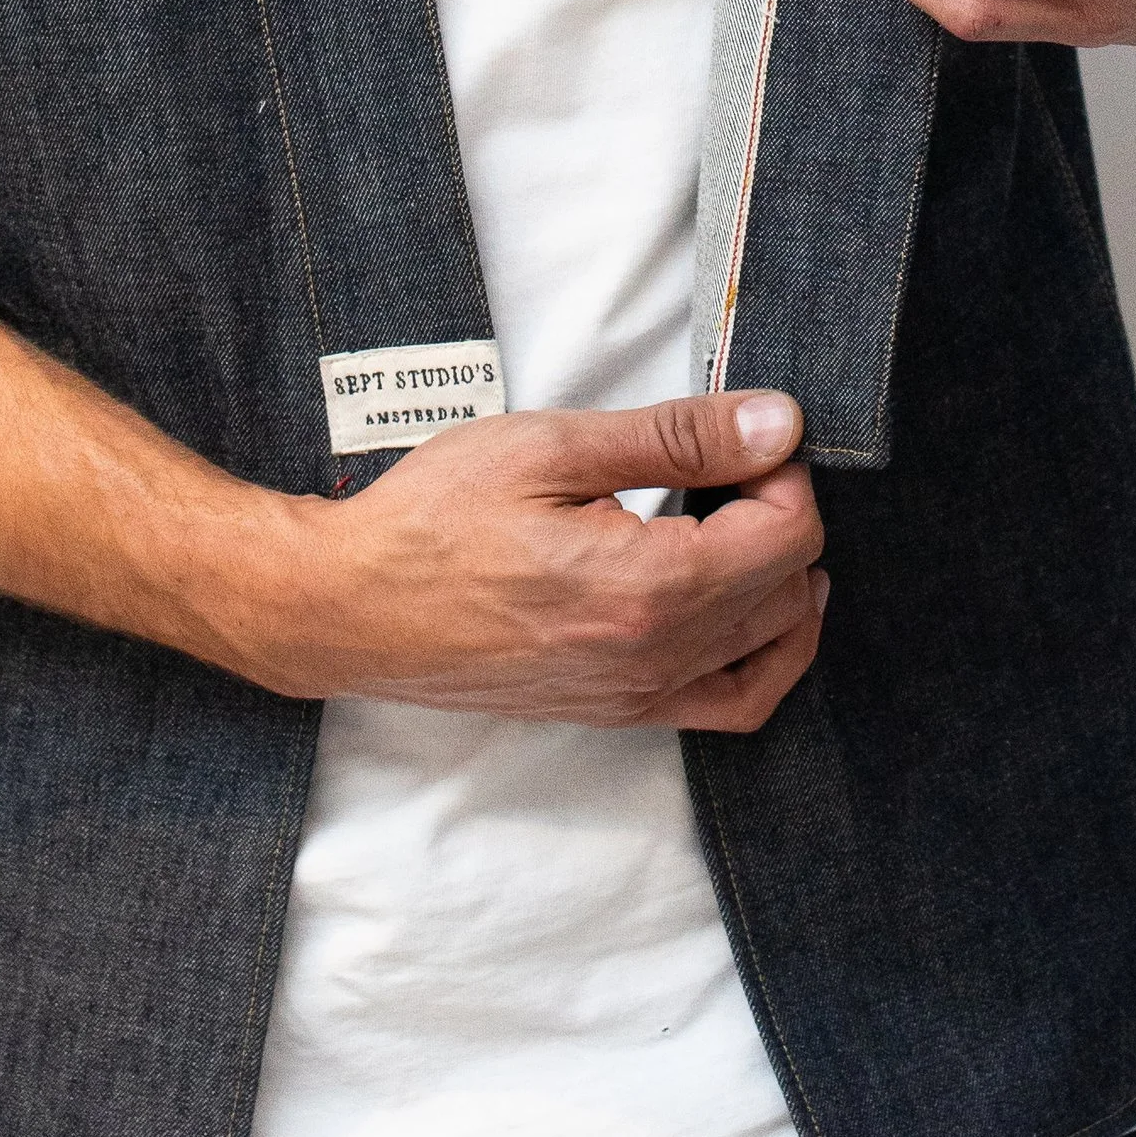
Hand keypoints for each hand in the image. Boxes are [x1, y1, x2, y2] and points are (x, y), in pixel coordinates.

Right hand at [249, 391, 826, 728]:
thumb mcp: (551, 448)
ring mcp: (637, 695)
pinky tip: (745, 610)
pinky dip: (763, 657)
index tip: (745, 435)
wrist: (348, 608)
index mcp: (650, 588)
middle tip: (734, 464)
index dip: (782, 472)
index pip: (787, 535)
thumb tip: (776, 423)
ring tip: (747, 524)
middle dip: (782, 517)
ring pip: (771, 648)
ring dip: (782, 582)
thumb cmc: (431, 520)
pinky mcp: (614, 712)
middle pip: (787, 589)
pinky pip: (731, 704)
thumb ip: (676, 438)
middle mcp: (656, 657)